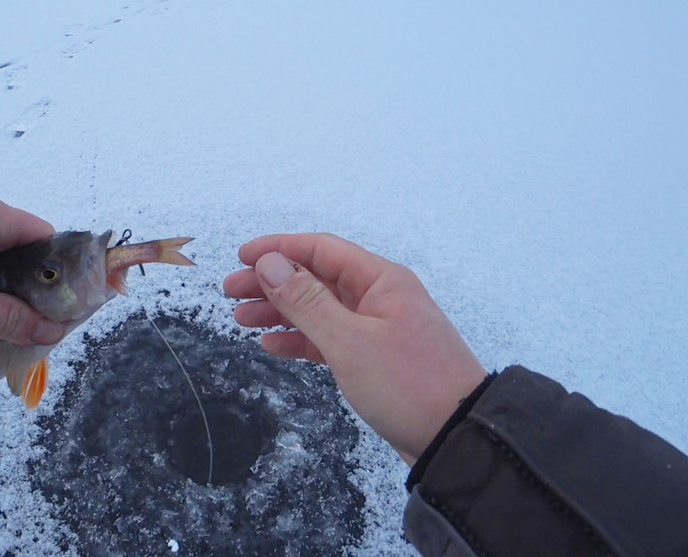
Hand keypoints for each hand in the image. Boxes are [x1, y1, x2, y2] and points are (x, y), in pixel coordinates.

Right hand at [223, 233, 486, 462]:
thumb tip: (270, 264)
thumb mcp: (349, 342)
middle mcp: (380, 298)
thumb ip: (306, 301)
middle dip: (272, 282)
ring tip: (241, 319)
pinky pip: (330, 339)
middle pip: (316, 278)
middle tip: (230, 292)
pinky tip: (271, 346)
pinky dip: (300, 341)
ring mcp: (378, 329)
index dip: (278, 249)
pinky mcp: (375, 359)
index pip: (321, 249)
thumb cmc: (410, 386)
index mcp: (381, 281)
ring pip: (319, 310)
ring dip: (281, 312)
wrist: (457, 439)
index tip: (241, 257)